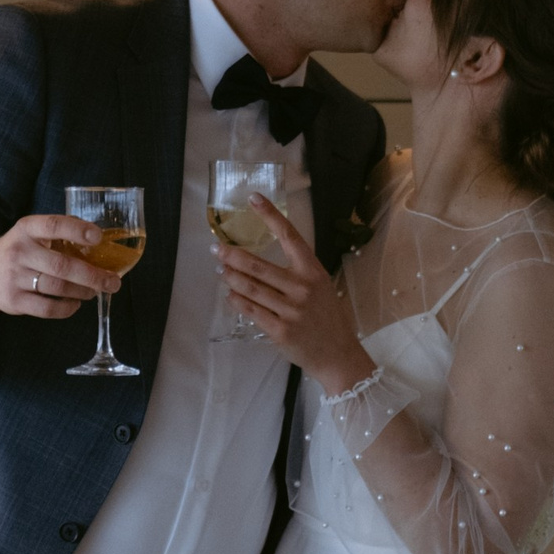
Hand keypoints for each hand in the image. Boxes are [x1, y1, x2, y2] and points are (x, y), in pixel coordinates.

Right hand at [0, 213, 112, 333]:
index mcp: (26, 229)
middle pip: (62, 265)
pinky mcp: (14, 301)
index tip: (98, 237)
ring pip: (57, 288)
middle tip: (113, 281)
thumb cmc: (18, 252)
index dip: (78, 230)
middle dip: (92, 275)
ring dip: (83, 291)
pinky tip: (76, 304)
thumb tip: (99, 239)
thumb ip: (58, 234)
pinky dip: (67, 308)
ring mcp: (15, 278)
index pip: (54, 225)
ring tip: (95, 291)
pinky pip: (47, 308)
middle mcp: (19, 252)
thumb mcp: (30, 234)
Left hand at [216, 200, 372, 392]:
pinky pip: (252, 311)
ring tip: (220, 270)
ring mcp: (291, 310)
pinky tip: (231, 295)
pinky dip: (238, 301)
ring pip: (251, 289)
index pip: (290, 236)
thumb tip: (260, 260)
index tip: (253, 199)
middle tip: (216, 248)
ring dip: (231, 278)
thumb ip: (297, 272)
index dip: (270, 216)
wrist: (338, 354)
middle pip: (259, 266)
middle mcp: (302, 288)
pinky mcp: (280, 331)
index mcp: (313, 271)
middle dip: (233, 255)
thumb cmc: (327, 317)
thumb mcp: (321, 287)